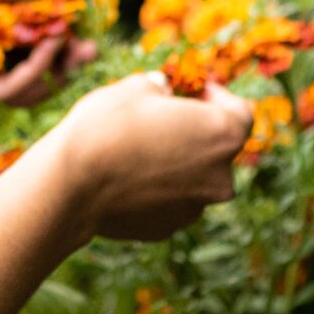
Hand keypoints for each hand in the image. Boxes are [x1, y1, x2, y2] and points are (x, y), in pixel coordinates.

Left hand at [0, 0, 98, 107]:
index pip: (25, 35)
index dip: (55, 30)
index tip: (80, 20)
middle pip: (30, 67)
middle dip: (64, 58)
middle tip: (90, 49)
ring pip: (25, 86)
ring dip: (52, 66)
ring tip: (67, 44)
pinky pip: (7, 92)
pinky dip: (32, 72)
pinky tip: (45, 48)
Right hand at [48, 70, 251, 241]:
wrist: (71, 184)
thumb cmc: (107, 126)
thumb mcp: (136, 86)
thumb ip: (163, 88)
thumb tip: (164, 93)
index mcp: (222, 135)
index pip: (241, 112)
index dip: (218, 97)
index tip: (193, 91)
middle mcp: (220, 177)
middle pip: (219, 148)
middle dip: (197, 131)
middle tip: (164, 118)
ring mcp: (195, 207)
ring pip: (195, 177)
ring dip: (178, 161)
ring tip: (139, 148)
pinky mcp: (168, 227)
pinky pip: (171, 200)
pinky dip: (158, 187)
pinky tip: (127, 176)